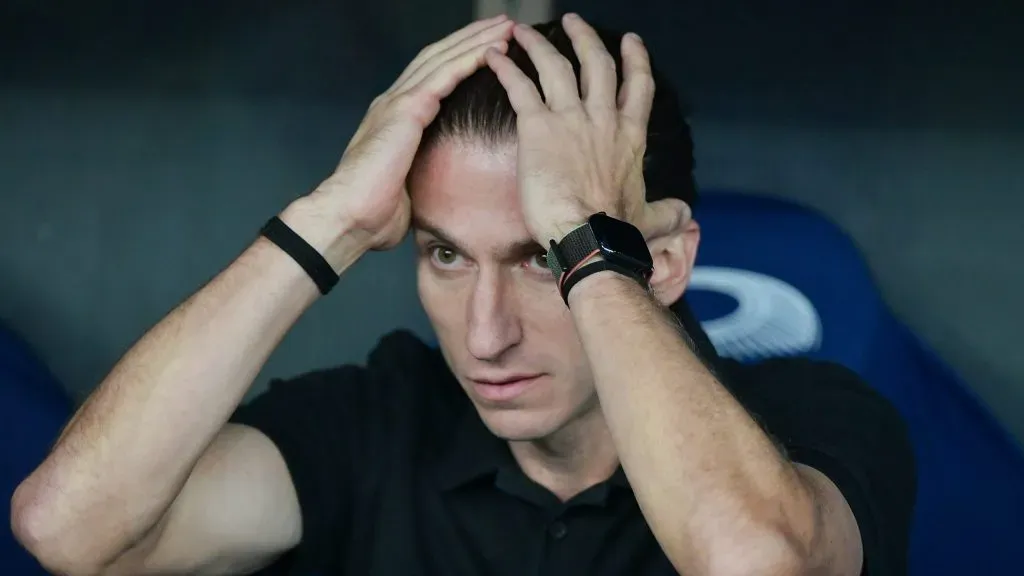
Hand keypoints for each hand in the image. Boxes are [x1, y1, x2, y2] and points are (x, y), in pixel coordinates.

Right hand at [312, 15, 514, 249]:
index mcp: (394, 118)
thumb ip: (420, 175)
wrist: (349, 216)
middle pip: (439, 57)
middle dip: (472, 38)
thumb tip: (437, 190)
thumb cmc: (373, 213)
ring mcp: (398, 103)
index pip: (432, 76)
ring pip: (443, 59)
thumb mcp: (406, 188)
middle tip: (503, 24)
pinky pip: (443, 77)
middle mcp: (394, 102)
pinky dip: (468, 59)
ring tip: (505, 26)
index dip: (459, 58)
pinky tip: (491, 49)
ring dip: (476, 41)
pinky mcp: (405, 111)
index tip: (488, 48)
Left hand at [484, 14, 685, 243]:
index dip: (635, 59)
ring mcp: (570, 118)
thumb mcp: (651, 218)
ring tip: (524, 30)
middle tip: (572, 22)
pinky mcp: (538, 127)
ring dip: (539, 44)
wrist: (590, 238)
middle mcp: (603, 118)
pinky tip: (493, 55)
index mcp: (630, 136)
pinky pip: (520, 86)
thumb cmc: (618, 233)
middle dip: (585, 38)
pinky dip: (506, 67)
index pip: (638, 86)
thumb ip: (668, 211)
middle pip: (597, 63)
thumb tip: (685, 215)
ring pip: (555, 66)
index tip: (631, 41)